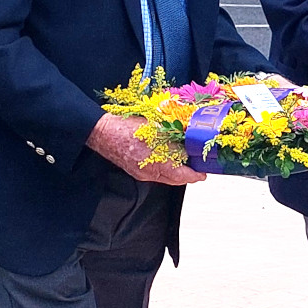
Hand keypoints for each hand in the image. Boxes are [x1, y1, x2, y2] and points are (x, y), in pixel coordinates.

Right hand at [86, 114, 205, 185]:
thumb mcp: (156, 128)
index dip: (196, 175)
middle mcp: (150, 173)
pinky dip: (165, 170)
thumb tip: (189, 140)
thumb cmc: (127, 127)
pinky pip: (156, 175)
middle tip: (197, 166)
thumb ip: (174, 137)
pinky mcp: (137, 172)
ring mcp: (142, 174)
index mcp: (157, 163)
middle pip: (176, 180)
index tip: (203, 172)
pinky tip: (167, 158)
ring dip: (177, 172)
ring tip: (184, 161)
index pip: (183, 176)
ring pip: (167, 178)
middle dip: (188, 174)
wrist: (104, 133)